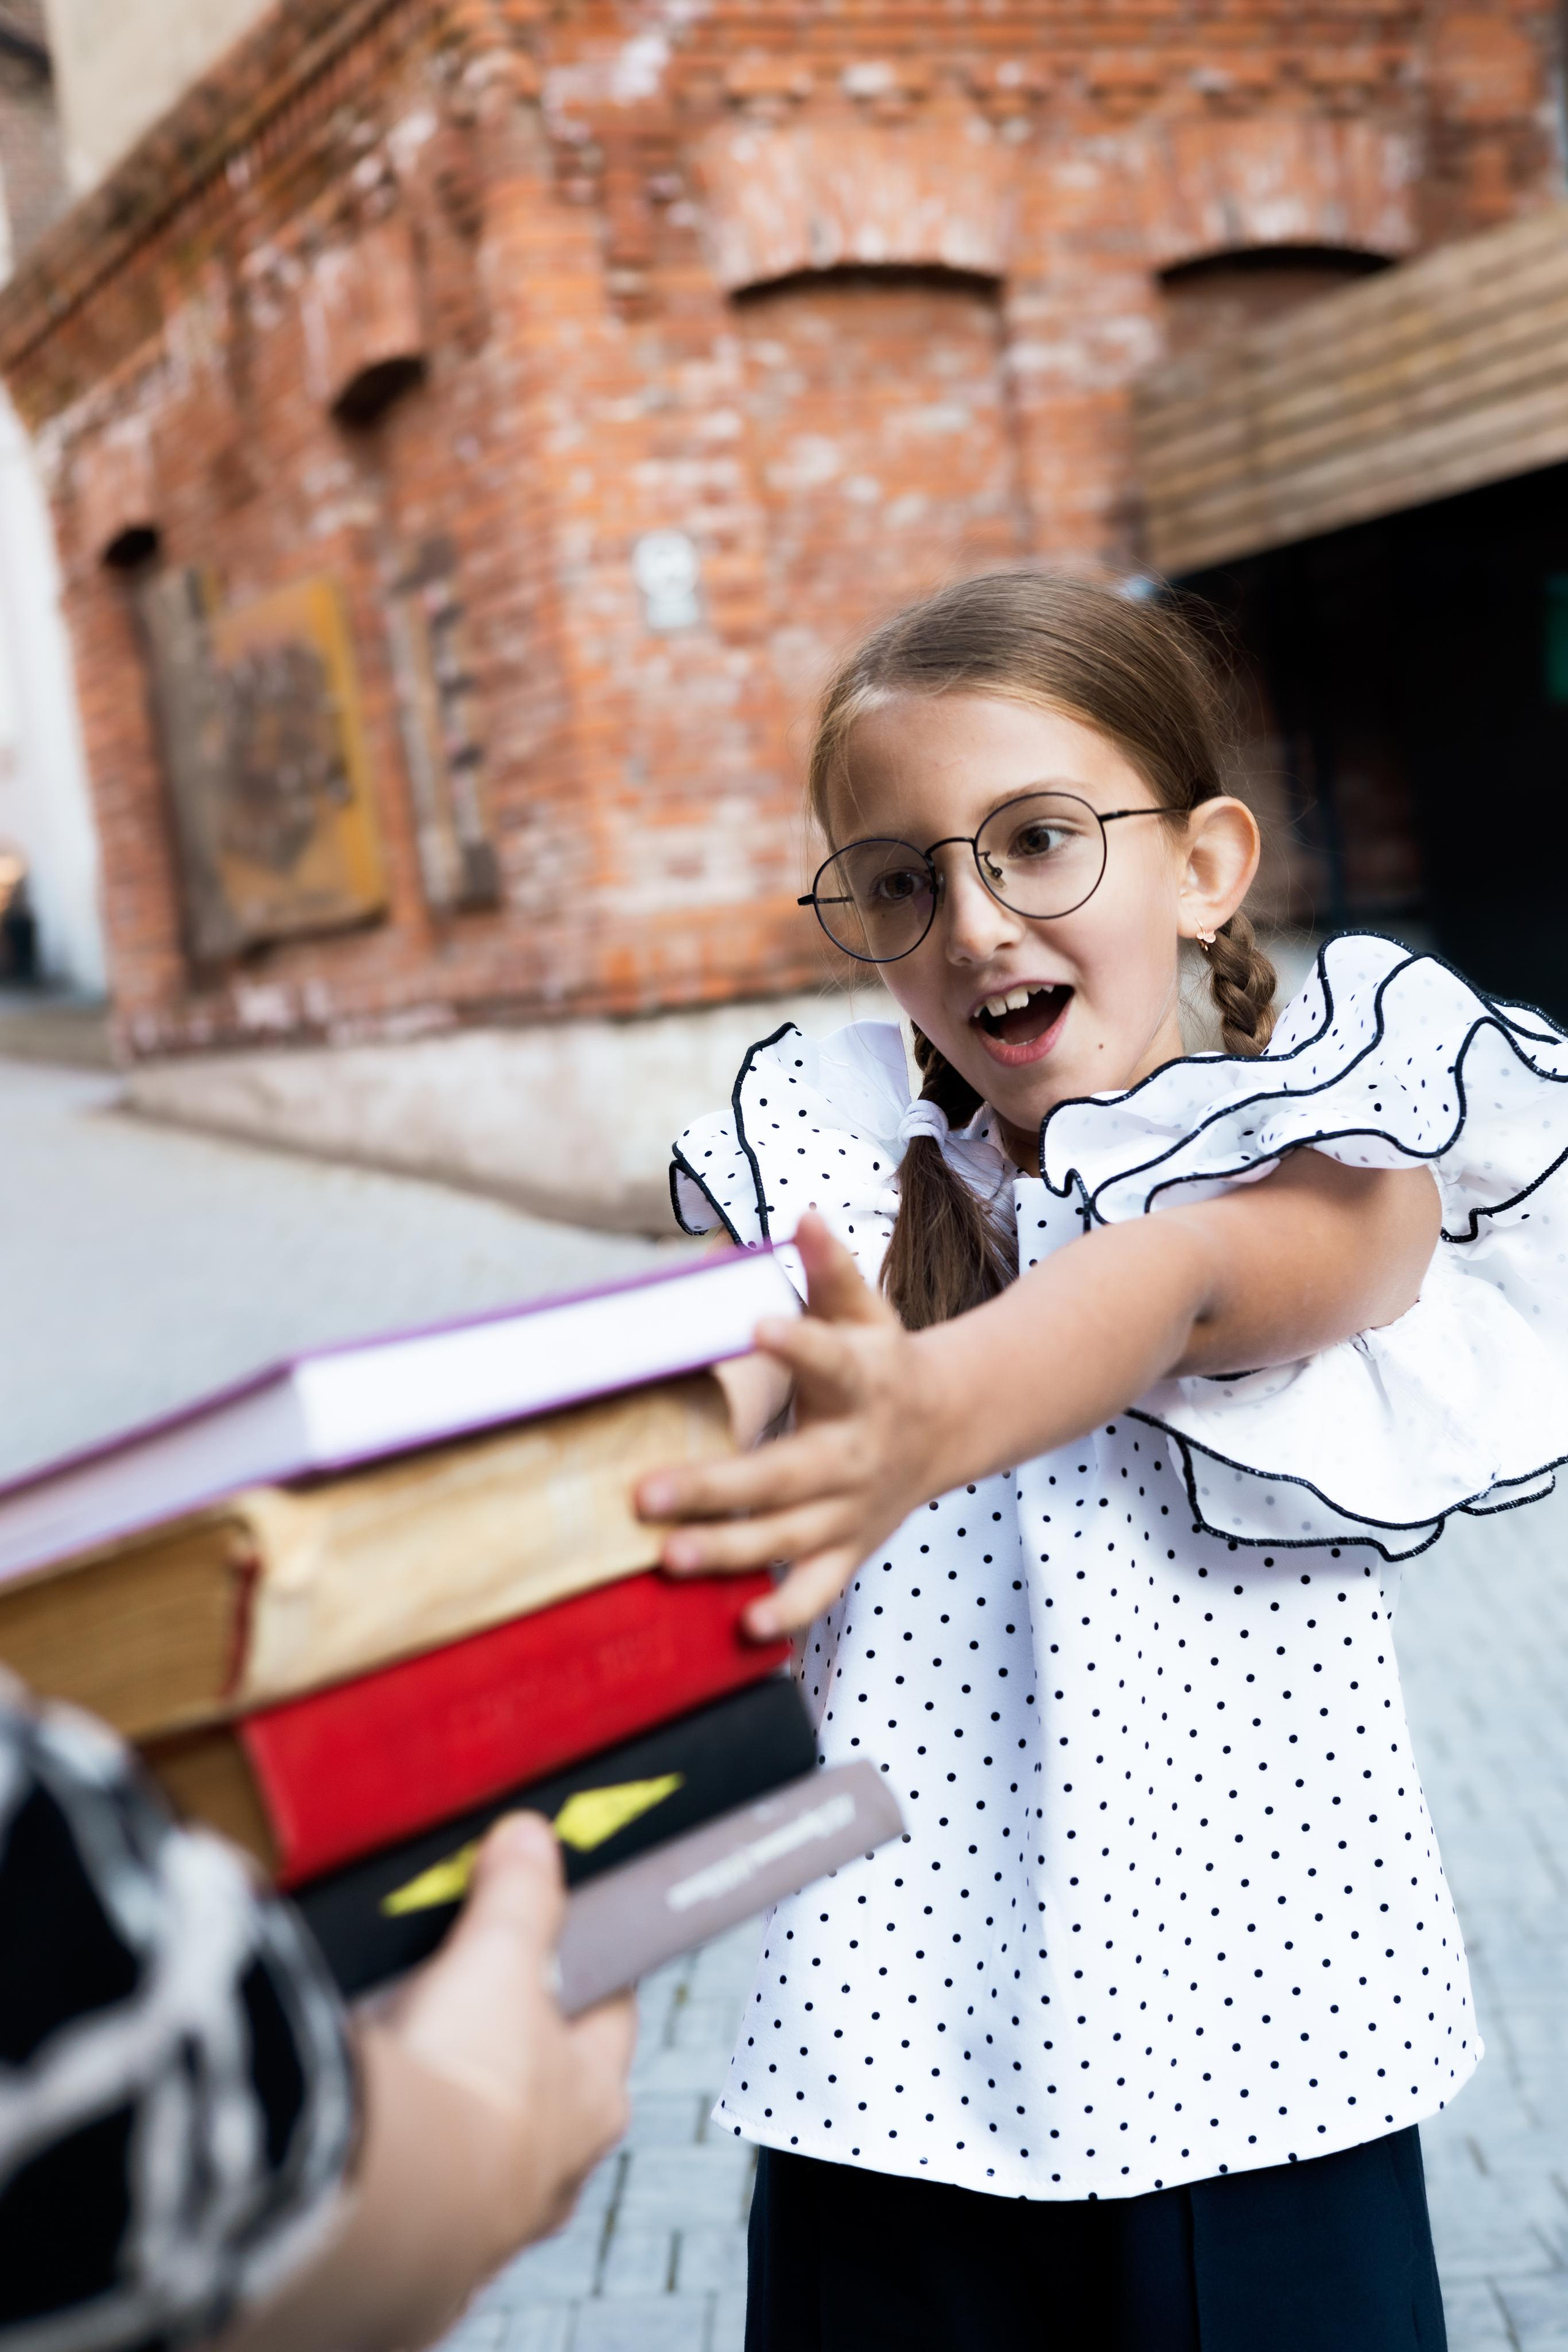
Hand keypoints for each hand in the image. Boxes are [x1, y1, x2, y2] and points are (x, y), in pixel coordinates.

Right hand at [375, 1811, 634, 2251]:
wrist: (394, 2206)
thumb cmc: (468, 2086)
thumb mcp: (499, 1959)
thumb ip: (518, 1895)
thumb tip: (530, 1838)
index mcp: (594, 2099)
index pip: (608, 2023)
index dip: (587, 1981)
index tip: (567, 1952)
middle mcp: (556, 2172)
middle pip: (547, 2097)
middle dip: (513, 2057)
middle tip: (471, 2010)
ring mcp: (492, 2225)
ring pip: (487, 2158)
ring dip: (457, 2121)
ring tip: (412, 2073)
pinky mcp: (426, 2261)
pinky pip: (424, 2203)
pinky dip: (405, 2169)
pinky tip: (372, 2141)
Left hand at [637, 1213, 945, 1636]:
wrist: (947, 1423)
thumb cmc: (881, 1359)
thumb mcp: (865, 1308)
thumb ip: (829, 1267)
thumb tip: (802, 1215)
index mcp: (861, 1380)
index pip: (828, 1358)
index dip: (796, 1343)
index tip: (755, 1326)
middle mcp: (856, 1451)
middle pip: (784, 1472)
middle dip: (714, 1487)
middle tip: (643, 1492)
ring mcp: (852, 1507)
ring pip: (788, 1536)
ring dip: (728, 1550)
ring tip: (666, 1557)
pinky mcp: (851, 1547)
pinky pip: (818, 1586)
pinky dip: (785, 1610)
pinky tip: (741, 1628)